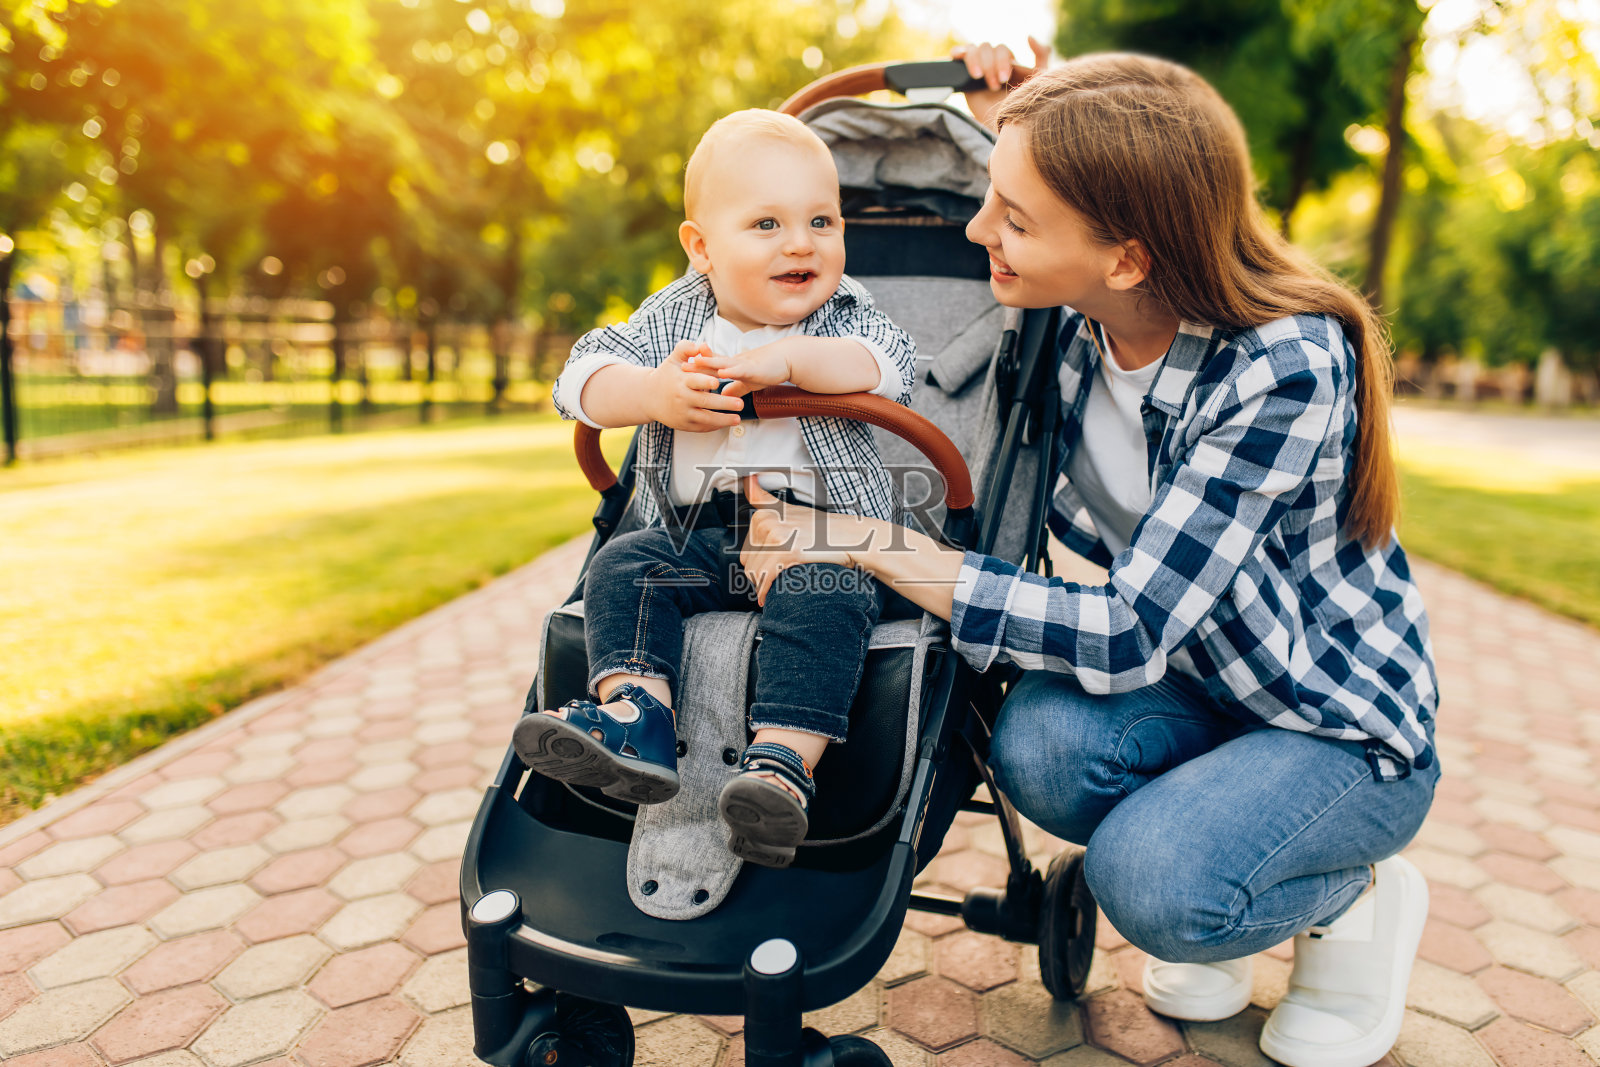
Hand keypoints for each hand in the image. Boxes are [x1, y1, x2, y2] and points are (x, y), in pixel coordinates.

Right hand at [646, 341, 744, 431]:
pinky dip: (714, 426)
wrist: (648, 397)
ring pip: (705, 418)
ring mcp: (683, 413)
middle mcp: (682, 398)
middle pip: (704, 401)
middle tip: (740, 403)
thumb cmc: (666, 375)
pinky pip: (701, 427)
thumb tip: (702, 345)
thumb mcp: (673, 360)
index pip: (694, 381)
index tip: (717, 381)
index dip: (705, 381)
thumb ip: (686, 349)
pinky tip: (726, 422)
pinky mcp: (684, 424)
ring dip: (723, 420)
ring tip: (738, 419)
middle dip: (723, 403)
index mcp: (681, 381)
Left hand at [687, 340, 792, 398]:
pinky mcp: (755, 368)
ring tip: (696, 362)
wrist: (787, 359)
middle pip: (714, 362)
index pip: (714, 365)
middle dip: (698, 364)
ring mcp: (745, 364)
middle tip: (682, 365)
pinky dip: (730, 370)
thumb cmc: (770, 369)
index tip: (685, 368)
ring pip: (724, 362)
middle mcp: (736, 362)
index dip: (700, 366)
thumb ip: (737, 387)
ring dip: (710, 362)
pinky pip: (740, 370)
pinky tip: (721, 372)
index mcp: (734, 365)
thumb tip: (724, 395)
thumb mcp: (750, 381)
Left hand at [740, 476, 851, 605]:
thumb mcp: (789, 509)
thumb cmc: (820, 529)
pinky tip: (767, 598)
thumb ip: (765, 498)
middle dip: (758, 575)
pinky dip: (765, 592)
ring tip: (775, 587)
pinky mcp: (787, 552)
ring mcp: (777, 536)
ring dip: (761, 585)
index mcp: (763, 514)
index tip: (770, 568)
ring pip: (754, 572)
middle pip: (747, 562)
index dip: (757, 563)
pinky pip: (766, 578)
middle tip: (775, 580)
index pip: (746, 548)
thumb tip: (748, 479)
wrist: (849, 538)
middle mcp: (766, 522)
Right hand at [952, 36, 1050, 127]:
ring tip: (981, 80)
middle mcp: (992, 65)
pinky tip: (959, 59)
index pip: (1002, 49)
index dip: (1002, 61)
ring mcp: (978, 70)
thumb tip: (1027, 36)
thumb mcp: (1041, 78)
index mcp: (1008, 63)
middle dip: (991, 66)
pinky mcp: (964, 78)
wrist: (1007, 131)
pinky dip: (959, 52)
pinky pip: (959, 54)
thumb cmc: (1026, 107)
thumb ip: (1041, 55)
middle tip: (995, 86)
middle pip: (988, 48)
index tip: (1005, 79)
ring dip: (977, 62)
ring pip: (974, 49)